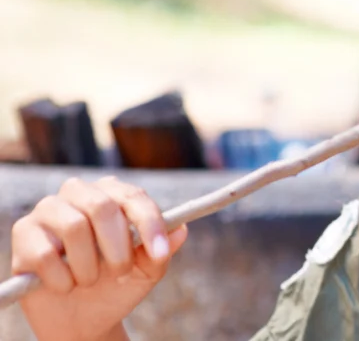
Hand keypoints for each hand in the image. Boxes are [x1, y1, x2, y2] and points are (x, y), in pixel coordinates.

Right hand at [10, 176, 187, 340]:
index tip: (159, 255)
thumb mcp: (146, 271)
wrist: (82, 318)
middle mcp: (80, 192)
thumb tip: (180, 230)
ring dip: (88, 266)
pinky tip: (64, 285)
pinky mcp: (23, 233)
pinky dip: (61, 279)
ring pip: (74, 227)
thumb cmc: (117, 284)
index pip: (134, 197)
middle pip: (103, 206)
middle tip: (120, 272)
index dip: (150, 225)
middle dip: (117, 247)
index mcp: (114, 194)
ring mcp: (48, 209)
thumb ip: (162, 251)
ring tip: (89, 280)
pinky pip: (44, 254)